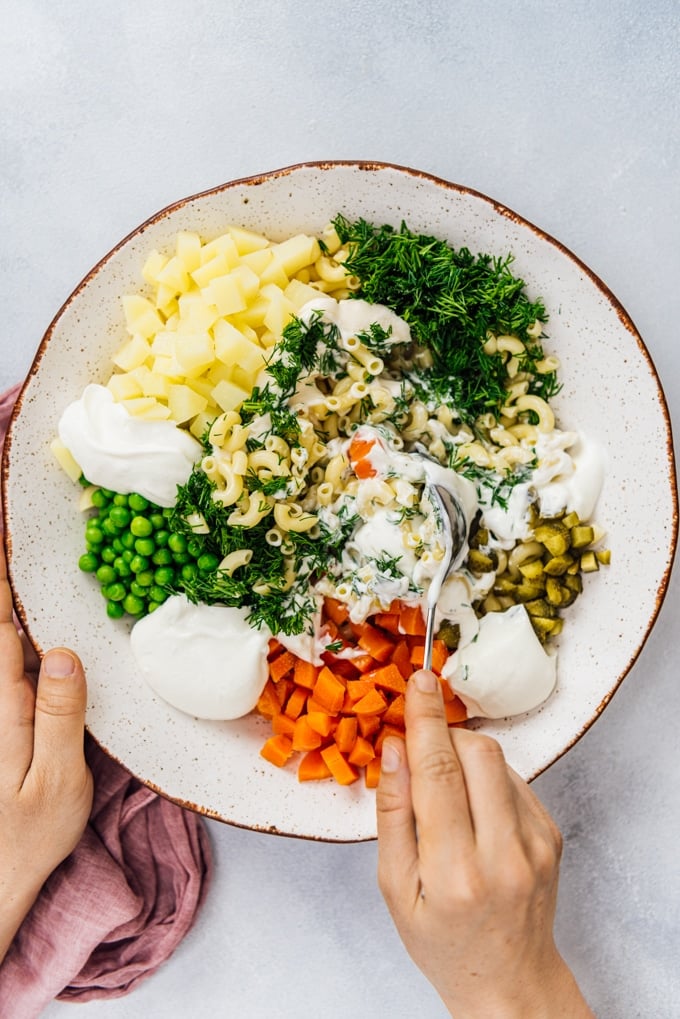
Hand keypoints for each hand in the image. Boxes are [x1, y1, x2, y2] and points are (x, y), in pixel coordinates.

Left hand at [0, 539, 92, 961]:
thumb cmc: (28, 836)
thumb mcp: (57, 781)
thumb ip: (60, 716)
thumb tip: (65, 653)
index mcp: (4, 710)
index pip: (2, 634)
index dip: (2, 587)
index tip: (5, 542)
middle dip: (0, 590)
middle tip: (8, 542)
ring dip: (1, 616)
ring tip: (8, 575)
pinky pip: (3, 674)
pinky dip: (6, 648)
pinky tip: (18, 639)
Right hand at [376, 669, 592, 1018]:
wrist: (507, 979)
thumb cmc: (442, 940)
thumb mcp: (394, 889)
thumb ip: (392, 814)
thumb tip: (395, 748)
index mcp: (455, 871)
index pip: (438, 773)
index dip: (426, 719)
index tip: (418, 681)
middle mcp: (504, 854)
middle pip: (476, 753)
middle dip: (444, 733)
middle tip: (421, 745)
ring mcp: (535, 844)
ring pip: (498, 761)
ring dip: (464, 755)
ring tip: (445, 789)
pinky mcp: (551, 835)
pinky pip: (515, 779)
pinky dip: (486, 777)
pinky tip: (472, 810)